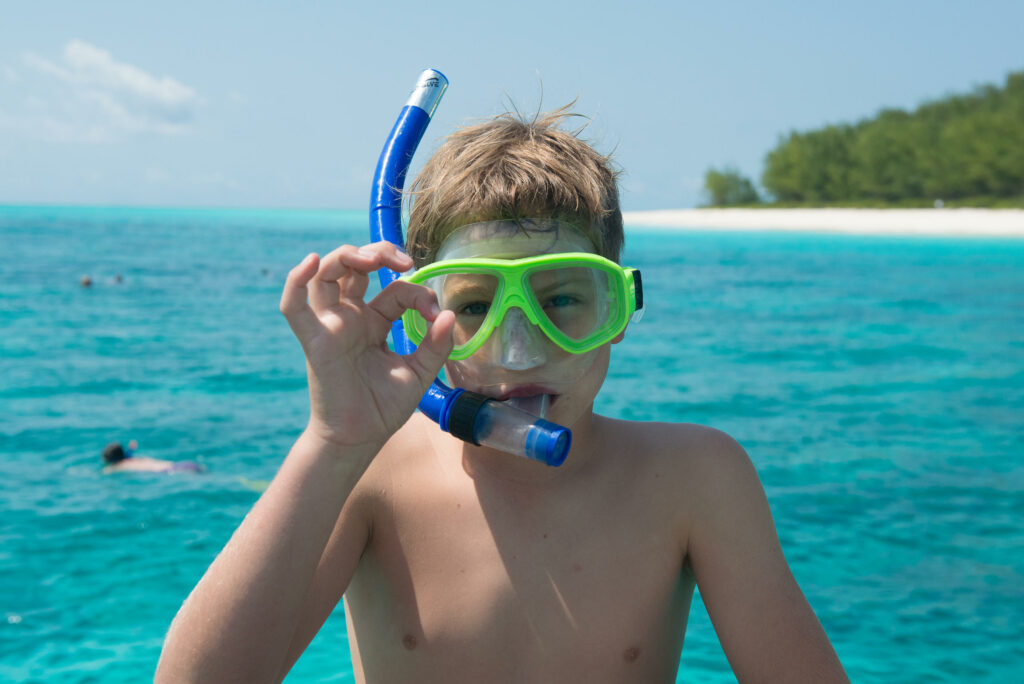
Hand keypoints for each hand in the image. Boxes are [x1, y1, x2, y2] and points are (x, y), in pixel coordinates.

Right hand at [280, 242, 453, 449]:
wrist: (361, 438)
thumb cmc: (384, 407)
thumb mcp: (420, 373)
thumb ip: (435, 345)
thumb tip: (448, 315)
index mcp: (375, 321)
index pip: (395, 290)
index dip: (417, 293)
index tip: (435, 314)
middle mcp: (351, 317)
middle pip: (354, 266)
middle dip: (378, 252)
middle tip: (404, 261)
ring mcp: (331, 325)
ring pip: (325, 275)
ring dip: (346, 255)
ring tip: (371, 259)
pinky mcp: (315, 341)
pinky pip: (294, 307)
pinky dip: (296, 280)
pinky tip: (310, 261)